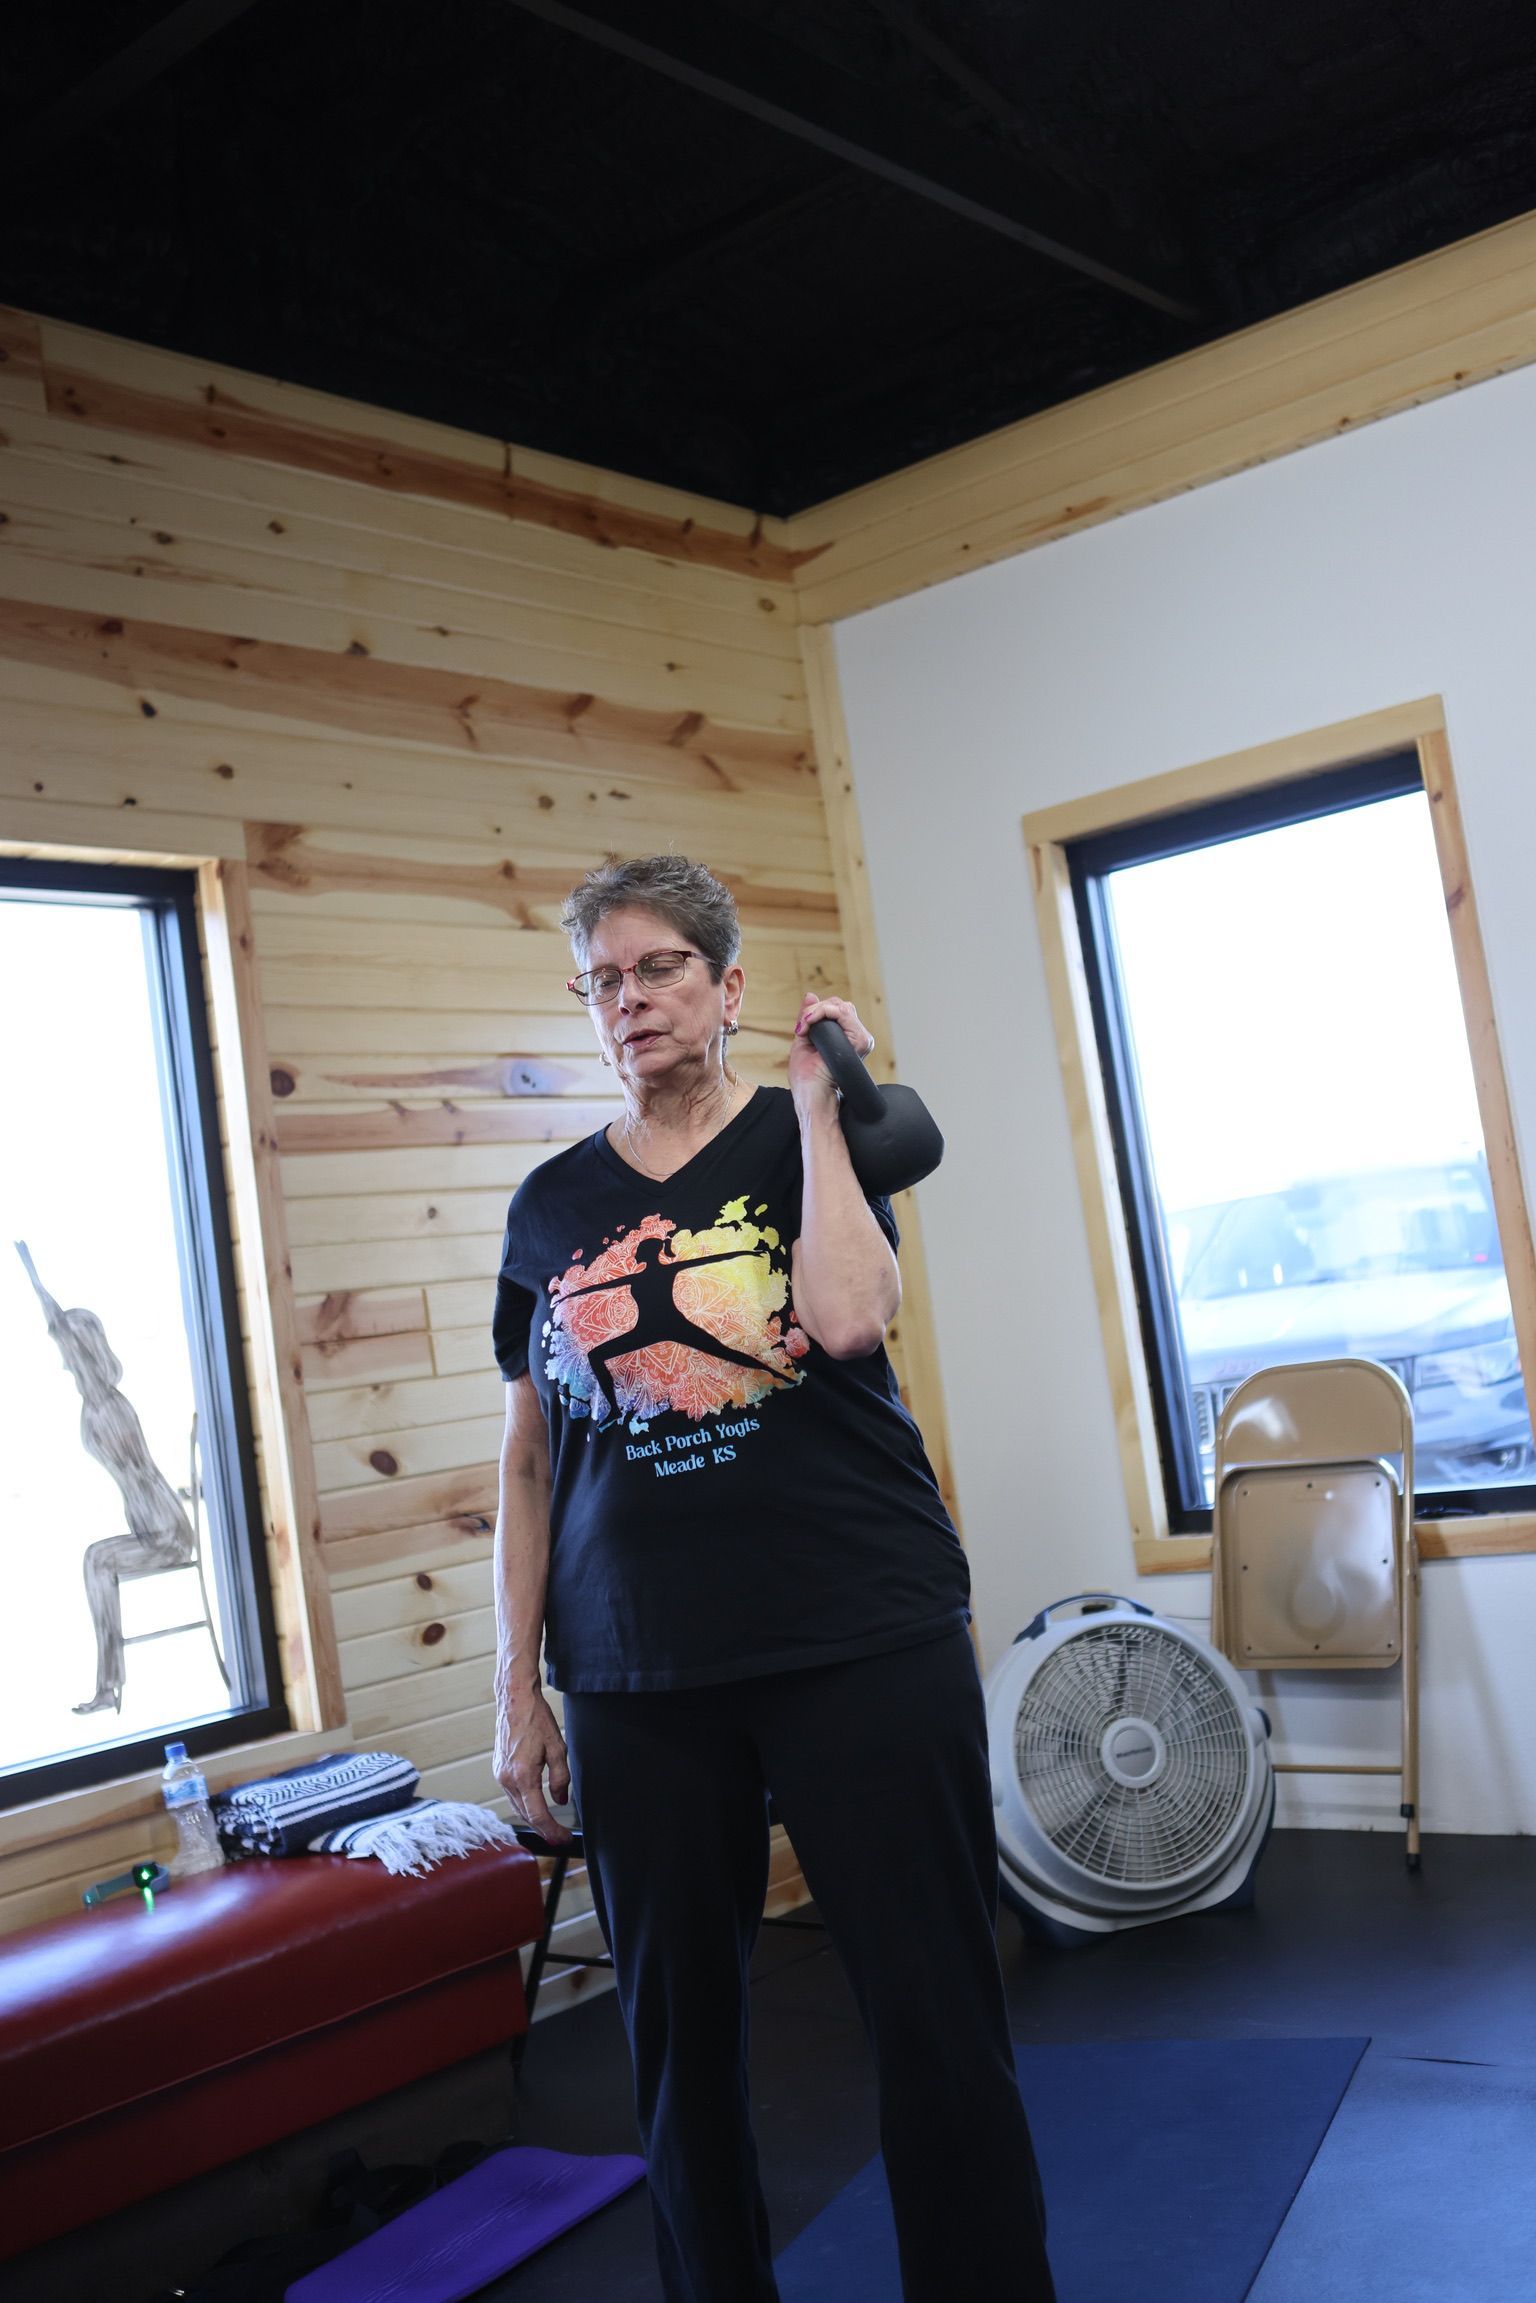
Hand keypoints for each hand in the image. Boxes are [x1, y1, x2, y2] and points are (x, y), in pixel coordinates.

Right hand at [493, 1683, 573, 1845]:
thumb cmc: (536, 1720)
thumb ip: (561, 1778)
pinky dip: (524, 1804)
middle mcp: (507, 1779)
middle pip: (526, 1815)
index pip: (538, 1815)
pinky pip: (512, 1795)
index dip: (553, 1831)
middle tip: (560, 1836)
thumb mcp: (557, 1748)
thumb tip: (561, 1800)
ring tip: (550, 1825)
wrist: (515, 1701)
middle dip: (544, 1829)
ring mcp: (499, 1775)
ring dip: (533, 1818)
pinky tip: (535, 1804)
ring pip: (518, 1807)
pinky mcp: (498, 1770)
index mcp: (523, 1776)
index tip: (564, 1838)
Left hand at [788, 992, 874, 1115]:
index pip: (835, 1010)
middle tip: (801, 1026)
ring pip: (841, 1006)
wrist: (812, 1096)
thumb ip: (809, 1017)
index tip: (800, 1028)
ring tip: (805, 1027)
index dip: (815, 1012)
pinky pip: (843, 1012)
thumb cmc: (806, 1078)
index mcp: (845, 1039)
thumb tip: (810, 995)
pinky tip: (811, 1023)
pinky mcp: (860, 1041)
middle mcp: (856, 1038)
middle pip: (839, 1005)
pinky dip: (823, 1012)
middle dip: (815, 1010)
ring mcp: (860, 1039)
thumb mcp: (804, 1040)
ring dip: (817, 1011)